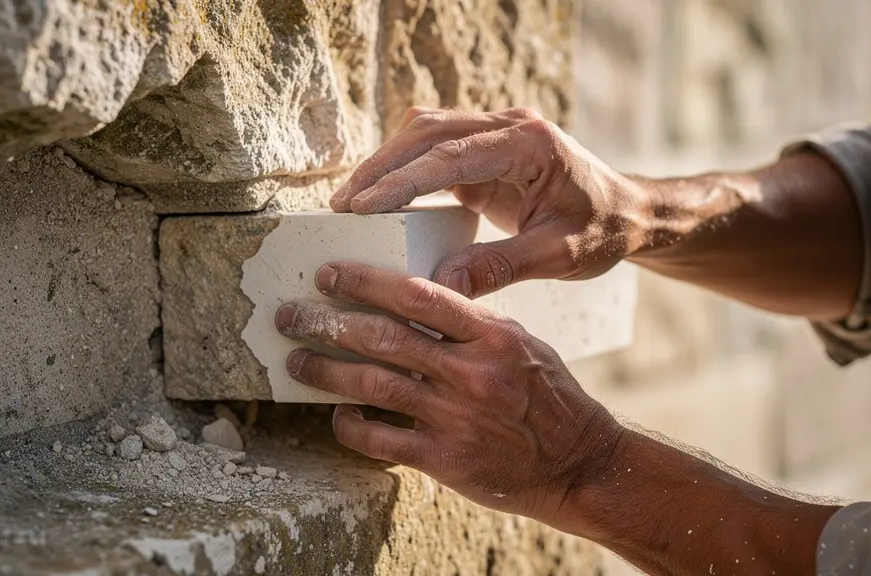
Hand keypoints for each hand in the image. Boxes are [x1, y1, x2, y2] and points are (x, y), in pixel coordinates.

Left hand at [274, 262, 623, 524]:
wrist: (578, 462)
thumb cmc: (549, 397)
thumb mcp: (521, 343)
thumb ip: (471, 324)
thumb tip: (414, 303)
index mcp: (492, 335)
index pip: (418, 296)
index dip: (366, 281)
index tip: (330, 275)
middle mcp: (471, 373)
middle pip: (384, 338)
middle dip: (328, 322)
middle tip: (292, 316)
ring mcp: (456, 417)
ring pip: (374, 385)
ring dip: (326, 371)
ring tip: (298, 362)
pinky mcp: (446, 459)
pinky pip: (382, 439)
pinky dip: (351, 426)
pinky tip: (338, 416)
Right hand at [329, 107, 642, 297]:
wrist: (630, 212)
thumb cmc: (602, 229)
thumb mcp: (558, 254)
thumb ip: (501, 266)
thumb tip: (442, 285)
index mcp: (530, 144)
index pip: (450, 156)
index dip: (400, 180)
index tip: (360, 204)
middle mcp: (510, 125)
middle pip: (428, 132)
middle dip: (381, 167)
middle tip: (342, 206)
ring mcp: (498, 131)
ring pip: (426, 131)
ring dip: (388, 163)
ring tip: (352, 202)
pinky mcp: (488, 148)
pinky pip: (436, 148)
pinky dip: (406, 168)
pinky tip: (384, 198)